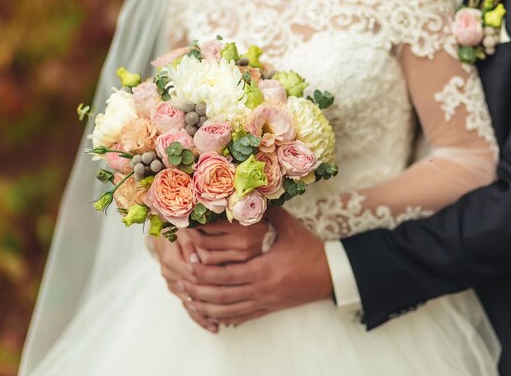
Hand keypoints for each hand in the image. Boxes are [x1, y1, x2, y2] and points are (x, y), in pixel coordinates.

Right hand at [153, 229, 218, 333]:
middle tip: (229, 309)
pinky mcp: (177, 289)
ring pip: (189, 303)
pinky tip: (213, 326)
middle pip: (191, 291)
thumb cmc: (180, 228)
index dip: (207, 280)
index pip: (191, 274)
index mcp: (171, 259)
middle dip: (209, 300)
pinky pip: (188, 306)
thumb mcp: (185, 230)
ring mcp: (172, 283)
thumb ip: (190, 244)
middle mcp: (169, 274)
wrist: (167, 232)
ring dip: (204, 314)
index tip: (225, 286)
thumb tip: (196, 260)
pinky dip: (200, 317)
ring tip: (221, 323)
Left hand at [179, 208, 333, 326]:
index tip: (188, 263)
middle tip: (179, 284)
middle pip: (221, 296)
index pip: (225, 275)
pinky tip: (211, 314)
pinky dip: (224, 316)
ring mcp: (264, 302)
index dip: (203, 271)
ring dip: (206, 307)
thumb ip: (268, 212)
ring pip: (228, 310)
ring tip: (188, 301)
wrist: (331, 274)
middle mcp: (261, 289)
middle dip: (198, 291)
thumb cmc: (310, 249)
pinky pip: (242, 317)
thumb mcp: (290, 227)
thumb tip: (250, 194)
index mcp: (263, 269)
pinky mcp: (269, 308)